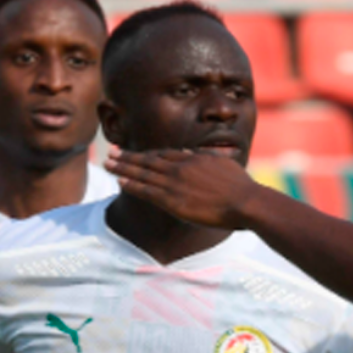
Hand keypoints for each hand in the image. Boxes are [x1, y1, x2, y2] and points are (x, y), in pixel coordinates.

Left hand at [105, 149, 260, 229]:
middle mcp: (180, 168)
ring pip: (143, 173)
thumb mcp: (223, 165)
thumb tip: (191, 153)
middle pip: (148, 160)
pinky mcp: (173, 200)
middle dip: (128, 156)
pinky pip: (147, 190)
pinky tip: (120, 181)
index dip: (146, 153)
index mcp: (192, 159)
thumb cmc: (240, 187)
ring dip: (123, 168)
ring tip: (107, 164)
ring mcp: (175, 183)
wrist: (244, 201)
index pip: (163, 154)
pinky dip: (132, 184)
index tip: (135, 152)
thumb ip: (205, 158)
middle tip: (111, 151)